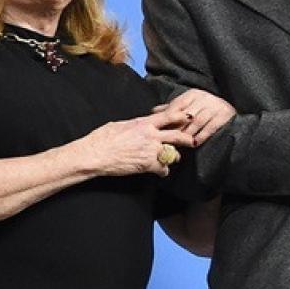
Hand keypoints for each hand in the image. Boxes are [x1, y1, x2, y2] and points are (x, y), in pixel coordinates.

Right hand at [79, 111, 193, 177]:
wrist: (95, 154)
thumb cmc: (102, 138)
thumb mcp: (121, 125)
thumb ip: (135, 124)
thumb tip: (140, 124)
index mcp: (143, 123)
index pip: (168, 116)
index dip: (181, 116)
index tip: (189, 116)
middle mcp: (150, 135)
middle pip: (176, 135)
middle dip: (187, 139)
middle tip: (193, 141)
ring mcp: (150, 150)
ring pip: (172, 154)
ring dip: (173, 157)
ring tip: (172, 159)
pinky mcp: (147, 164)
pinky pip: (162, 169)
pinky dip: (163, 172)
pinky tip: (161, 173)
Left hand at [153, 88, 234, 145]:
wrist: (228, 111)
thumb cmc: (204, 109)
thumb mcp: (189, 105)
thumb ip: (172, 108)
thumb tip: (153, 111)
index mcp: (192, 94)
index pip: (177, 105)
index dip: (169, 117)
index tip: (161, 130)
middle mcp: (204, 98)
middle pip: (187, 114)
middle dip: (178, 128)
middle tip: (169, 140)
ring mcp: (215, 106)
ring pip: (197, 121)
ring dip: (189, 133)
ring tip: (182, 143)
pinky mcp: (224, 115)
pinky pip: (210, 127)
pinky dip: (202, 135)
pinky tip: (195, 143)